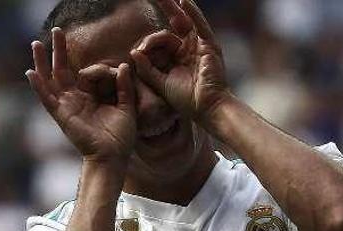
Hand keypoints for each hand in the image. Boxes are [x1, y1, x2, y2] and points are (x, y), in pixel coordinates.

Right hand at [27, 28, 136, 163]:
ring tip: (35, 44)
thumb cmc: (120, 137)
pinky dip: (38, 86)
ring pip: (50, 80)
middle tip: (56, 31)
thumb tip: (123, 65)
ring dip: (42, 62)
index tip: (114, 69)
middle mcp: (74, 100)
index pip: (86, 73)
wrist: (113, 157)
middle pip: (62, 70)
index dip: (96, 67)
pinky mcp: (61, 115)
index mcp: (89, 97)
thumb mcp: (127, 106)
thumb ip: (124, 86)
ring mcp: (66, 106)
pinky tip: (29, 73)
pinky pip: (47, 99)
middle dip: (58, 51)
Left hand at [130, 0, 228, 125]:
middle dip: (166, 8)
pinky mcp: (209, 45)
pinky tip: (183, 1)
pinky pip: (200, 25)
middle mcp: (189, 47)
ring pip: (185, 22)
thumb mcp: (160, 83)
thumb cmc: (186, 100)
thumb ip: (147, 69)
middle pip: (176, 23)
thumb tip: (133, 52)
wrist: (206, 108)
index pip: (162, 40)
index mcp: (178, 56)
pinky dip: (193, 13)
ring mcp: (200, 45)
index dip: (149, 43)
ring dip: (176, 6)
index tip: (139, 52)